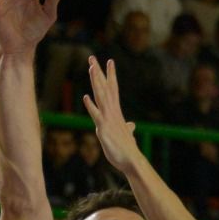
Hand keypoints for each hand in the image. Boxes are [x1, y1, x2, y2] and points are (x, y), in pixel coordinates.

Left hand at [83, 55, 140, 174]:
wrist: (132, 162)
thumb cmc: (128, 150)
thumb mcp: (126, 136)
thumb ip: (127, 128)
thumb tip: (131, 126)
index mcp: (116, 112)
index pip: (113, 89)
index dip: (111, 75)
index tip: (109, 62)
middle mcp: (113, 112)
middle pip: (105, 88)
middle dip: (99, 72)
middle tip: (92, 57)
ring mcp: (108, 119)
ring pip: (101, 97)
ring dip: (96, 82)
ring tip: (90, 68)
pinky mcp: (104, 129)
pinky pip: (96, 115)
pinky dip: (91, 106)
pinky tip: (85, 97)